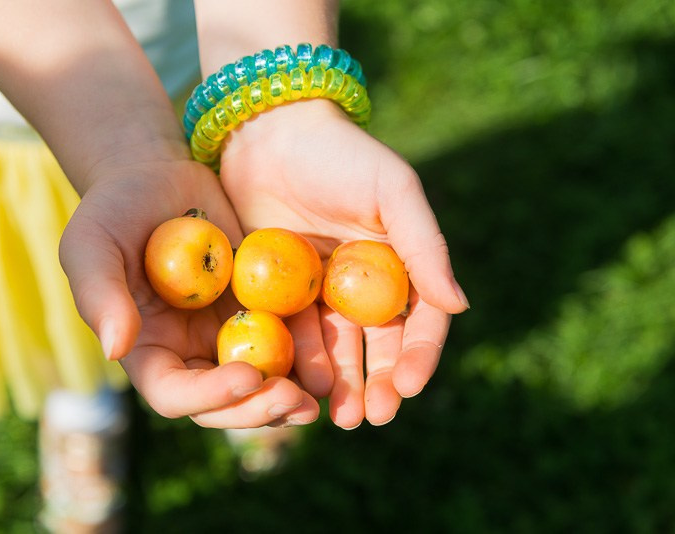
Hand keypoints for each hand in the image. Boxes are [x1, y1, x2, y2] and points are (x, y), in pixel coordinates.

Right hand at [59, 157, 318, 427]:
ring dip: (288, 396)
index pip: (174, 393)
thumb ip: (100, 295)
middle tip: (296, 401)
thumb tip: (116, 351)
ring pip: (260, 383)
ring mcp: (227, 333)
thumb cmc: (114, 208)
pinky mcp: (260, 308)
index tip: (246, 377)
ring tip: (321, 396)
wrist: (158, 176)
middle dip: (258, 408)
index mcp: (149, 350)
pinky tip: (335, 354)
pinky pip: (286, 341)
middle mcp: (189, 352)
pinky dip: (308, 355)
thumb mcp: (92, 244)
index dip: (209, 396)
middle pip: (224, 403)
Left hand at [218, 100, 469, 428]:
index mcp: (398, 264)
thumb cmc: (340, 154)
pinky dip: (295, 361)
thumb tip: (459, 305)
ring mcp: (319, 291)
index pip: (418, 321)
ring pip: (334, 349)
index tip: (407, 387)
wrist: (267, 131)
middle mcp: (362, 284)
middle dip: (377, 385)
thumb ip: (425, 245)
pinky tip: (295, 384)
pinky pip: (290, 333)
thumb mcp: (393, 190)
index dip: (417, 356)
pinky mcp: (277, 291)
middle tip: (369, 418)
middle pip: (377, 346)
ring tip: (335, 414)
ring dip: (338, 384)